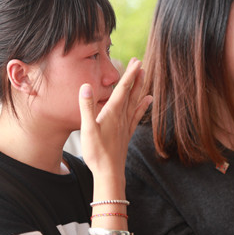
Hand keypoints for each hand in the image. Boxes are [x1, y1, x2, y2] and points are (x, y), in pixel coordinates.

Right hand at [79, 57, 151, 178]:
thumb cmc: (97, 153)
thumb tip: (85, 86)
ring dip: (139, 88)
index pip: (122, 90)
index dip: (129, 74)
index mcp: (112, 113)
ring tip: (144, 75)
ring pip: (134, 102)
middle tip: (139, 62)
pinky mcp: (125, 134)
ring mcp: (124, 126)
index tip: (136, 61)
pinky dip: (142, 106)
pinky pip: (136, 116)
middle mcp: (121, 117)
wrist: (109, 173)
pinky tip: (148, 100)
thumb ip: (86, 107)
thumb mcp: (87, 129)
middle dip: (134, 76)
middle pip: (130, 93)